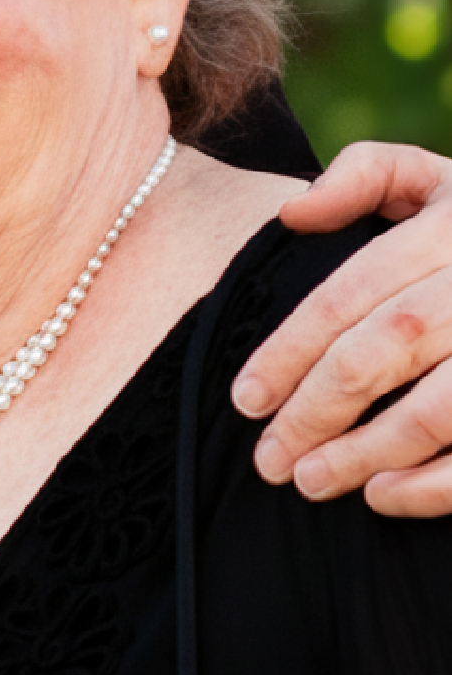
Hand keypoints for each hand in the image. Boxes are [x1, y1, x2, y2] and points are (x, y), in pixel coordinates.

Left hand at [230, 142, 451, 517]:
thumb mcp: (433, 176)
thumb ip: (363, 176)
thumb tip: (290, 213)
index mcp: (448, 229)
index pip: (351, 294)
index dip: (290, 349)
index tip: (244, 399)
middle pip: (384, 350)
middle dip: (317, 407)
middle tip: (266, 458)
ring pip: (438, 409)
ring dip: (367, 453)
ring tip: (308, 481)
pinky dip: (436, 483)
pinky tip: (382, 497)